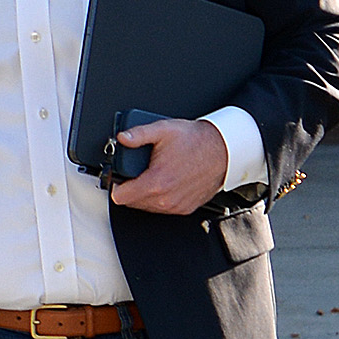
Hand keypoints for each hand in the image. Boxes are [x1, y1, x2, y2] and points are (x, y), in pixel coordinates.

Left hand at [109, 117, 230, 214]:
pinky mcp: (185, 208)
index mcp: (156, 182)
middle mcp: (165, 199)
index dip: (116, 184)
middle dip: (130, 188)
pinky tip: (165, 182)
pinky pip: (163, 208)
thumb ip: (138, 134)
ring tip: (152, 175)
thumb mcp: (164, 130)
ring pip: (147, 207)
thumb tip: (123, 138)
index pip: (121, 197)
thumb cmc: (197, 141)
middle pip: (132, 203)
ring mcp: (176, 206)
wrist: (222, 151)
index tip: (119, 176)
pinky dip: (159, 198)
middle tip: (137, 171)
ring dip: (144, 194)